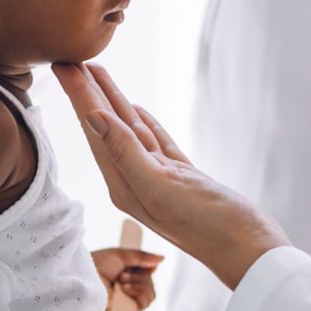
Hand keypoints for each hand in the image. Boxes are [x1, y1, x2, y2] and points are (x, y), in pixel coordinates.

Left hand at [52, 63, 288, 288]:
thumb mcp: (160, 187)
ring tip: (97, 72)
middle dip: (87, 92)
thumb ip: (125, 152)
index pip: (94, 129)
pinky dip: (144, 122)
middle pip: (106, 126)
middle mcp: (134, 180)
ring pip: (130, 129)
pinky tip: (135, 109)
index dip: (78, 95)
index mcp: (123, 184)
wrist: (249, 250)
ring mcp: (159, 178)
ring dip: (112, 100)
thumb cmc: (207, 225)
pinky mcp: (182, 177)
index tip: (62, 65)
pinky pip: (155, 142)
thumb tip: (92, 116)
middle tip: (68, 59)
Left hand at [91, 247, 162, 310]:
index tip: (139, 263)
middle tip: (123, 274)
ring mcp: (126, 300)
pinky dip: (139, 293)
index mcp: (126, 274)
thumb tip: (162, 258)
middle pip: (150, 284)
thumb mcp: (122, 255)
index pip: (148, 274)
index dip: (147, 268)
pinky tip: (126, 289)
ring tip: (122, 281)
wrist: (85, 276)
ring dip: (140, 284)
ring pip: (150, 294)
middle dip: (141, 277)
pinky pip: (144, 304)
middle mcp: (127, 288)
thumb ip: (142, 257)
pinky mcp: (125, 310)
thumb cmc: (97, 264)